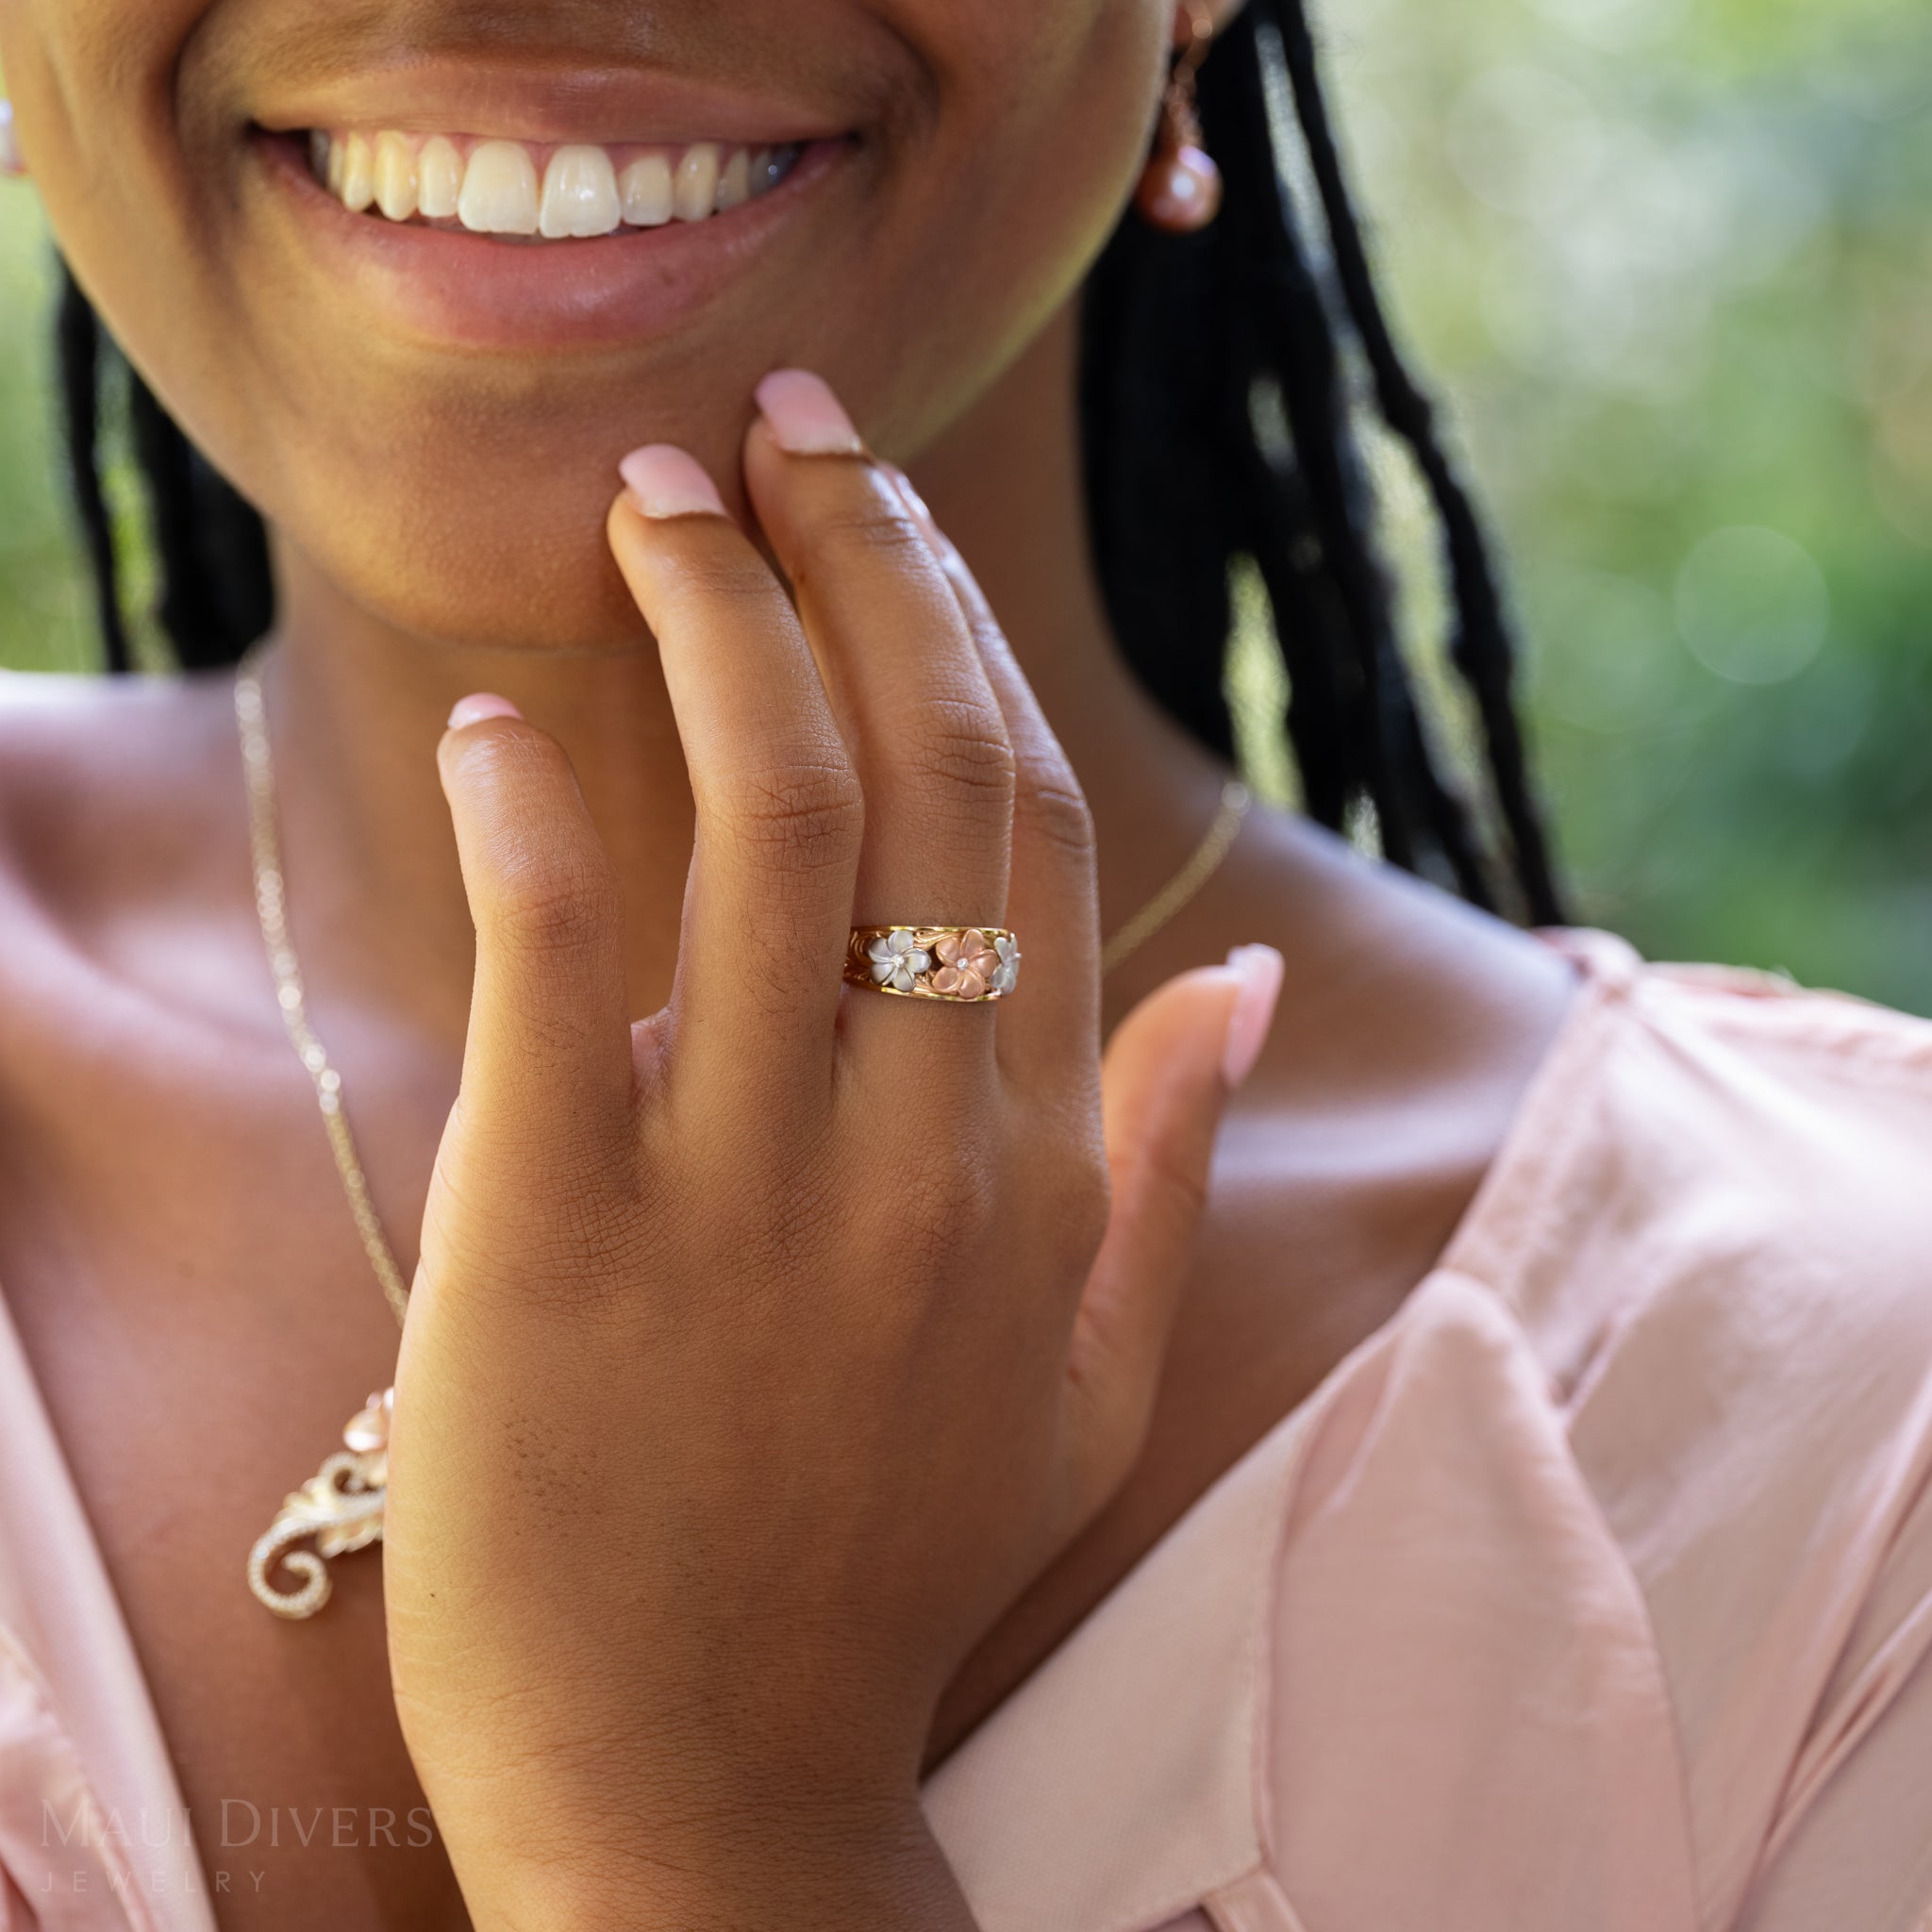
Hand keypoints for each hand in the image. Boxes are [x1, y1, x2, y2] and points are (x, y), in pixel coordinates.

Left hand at [382, 371, 1281, 1928]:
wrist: (705, 1785)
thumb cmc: (887, 1569)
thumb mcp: (1087, 1385)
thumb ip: (1170, 1173)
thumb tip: (1248, 990)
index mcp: (1038, 1165)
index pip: (1037, 828)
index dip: (968, 639)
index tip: (890, 516)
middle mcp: (922, 1143)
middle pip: (923, 766)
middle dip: (856, 557)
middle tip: (778, 423)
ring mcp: (745, 1180)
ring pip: (763, 812)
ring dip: (708, 615)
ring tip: (650, 496)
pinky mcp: (557, 1226)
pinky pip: (558, 956)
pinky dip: (533, 809)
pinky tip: (504, 724)